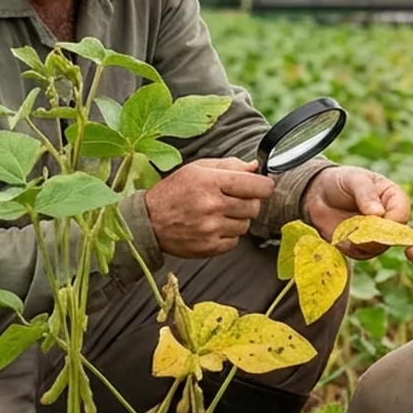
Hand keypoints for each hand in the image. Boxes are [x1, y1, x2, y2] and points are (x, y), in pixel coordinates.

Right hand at [143, 157, 273, 257]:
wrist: (148, 221)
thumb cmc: (173, 192)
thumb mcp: (197, 169)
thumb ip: (228, 165)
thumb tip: (255, 167)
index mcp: (211, 181)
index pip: (258, 186)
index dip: (263, 186)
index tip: (260, 187)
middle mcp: (212, 205)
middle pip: (255, 207)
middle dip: (249, 202)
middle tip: (232, 200)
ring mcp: (211, 228)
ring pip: (246, 225)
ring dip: (238, 219)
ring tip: (219, 214)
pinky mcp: (209, 247)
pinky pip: (235, 241)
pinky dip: (228, 235)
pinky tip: (214, 227)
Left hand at [302, 167, 411, 260]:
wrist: (318, 195)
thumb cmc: (340, 181)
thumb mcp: (354, 179)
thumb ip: (366, 193)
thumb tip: (379, 213)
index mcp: (394, 198)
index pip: (401, 213)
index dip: (392, 220)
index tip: (376, 218)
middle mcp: (389, 219)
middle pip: (393, 236)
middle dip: (376, 235)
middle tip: (357, 229)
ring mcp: (376, 235)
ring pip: (378, 248)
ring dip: (361, 242)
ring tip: (346, 228)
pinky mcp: (361, 247)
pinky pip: (361, 254)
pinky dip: (350, 248)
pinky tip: (340, 236)